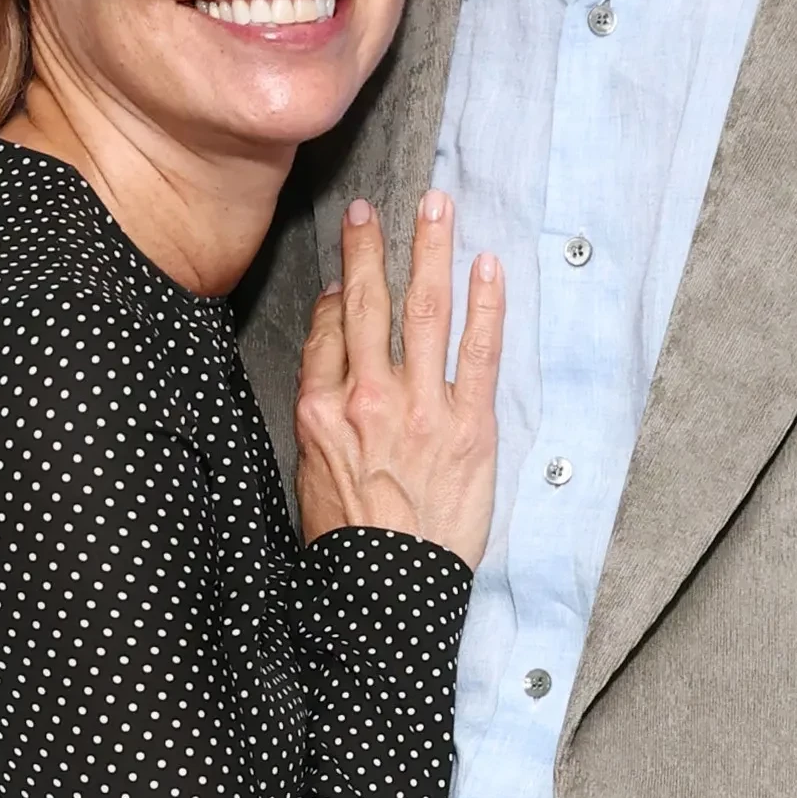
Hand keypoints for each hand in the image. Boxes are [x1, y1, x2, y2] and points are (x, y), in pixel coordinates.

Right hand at [294, 196, 502, 568]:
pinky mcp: (469, 427)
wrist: (386, 591)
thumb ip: (318, 406)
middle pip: (368, 305)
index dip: (337, 295)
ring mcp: (421, 409)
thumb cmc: (349, 540)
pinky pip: (480, 352)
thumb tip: (331, 351)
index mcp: (320, 410)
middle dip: (369, 249)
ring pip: (424, 311)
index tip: (345, 275)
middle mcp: (367, 399)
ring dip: (429, 251)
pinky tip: (487, 266)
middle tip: (372, 208)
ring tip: (436, 206)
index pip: (328, 331)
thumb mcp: (309, 469)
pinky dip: (485, 305)